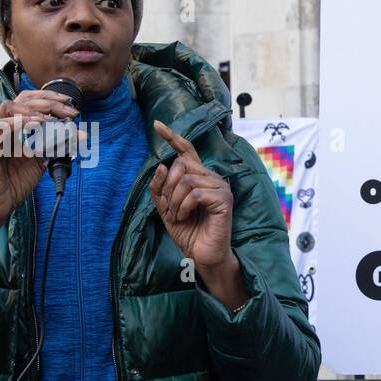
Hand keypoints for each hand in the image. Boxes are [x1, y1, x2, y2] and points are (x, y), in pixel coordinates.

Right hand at [0, 90, 79, 225]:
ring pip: (7, 109)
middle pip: (19, 100)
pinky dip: (19, 124)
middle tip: (70, 111)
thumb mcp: (39, 161)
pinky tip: (37, 126)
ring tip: (53, 120)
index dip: (49, 99)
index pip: (26, 102)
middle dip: (48, 102)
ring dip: (34, 111)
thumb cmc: (14, 183)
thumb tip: (75, 135)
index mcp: (9, 128)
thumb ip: (53, 146)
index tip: (70, 106)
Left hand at [148, 120, 235, 271]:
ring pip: (187, 179)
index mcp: (200, 178)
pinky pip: (196, 193)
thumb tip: (162, 166)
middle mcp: (213, 179)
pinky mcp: (224, 200)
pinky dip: (184, 206)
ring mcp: (221, 188)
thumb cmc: (189, 233)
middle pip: (182, 165)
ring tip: (177, 216)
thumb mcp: (166, 209)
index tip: (156, 125)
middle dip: (168, 187)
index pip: (187, 151)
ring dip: (175, 200)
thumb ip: (160, 189)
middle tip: (169, 210)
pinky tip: (185, 217)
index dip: (172, 137)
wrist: (204, 256)